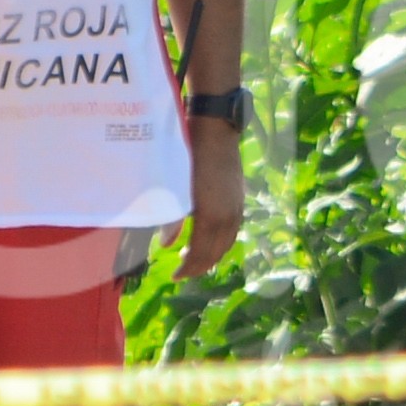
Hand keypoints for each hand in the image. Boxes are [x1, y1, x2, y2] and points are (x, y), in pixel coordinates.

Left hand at [179, 115, 245, 276]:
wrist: (216, 128)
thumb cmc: (190, 154)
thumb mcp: (176, 186)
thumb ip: (172, 218)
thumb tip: (166, 244)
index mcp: (212, 215)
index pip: (201, 253)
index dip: (188, 268)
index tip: (173, 276)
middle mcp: (228, 215)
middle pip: (215, 252)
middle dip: (199, 266)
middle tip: (181, 273)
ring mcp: (237, 207)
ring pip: (226, 243)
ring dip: (211, 256)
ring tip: (194, 261)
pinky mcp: (239, 199)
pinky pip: (233, 231)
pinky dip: (221, 243)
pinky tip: (210, 240)